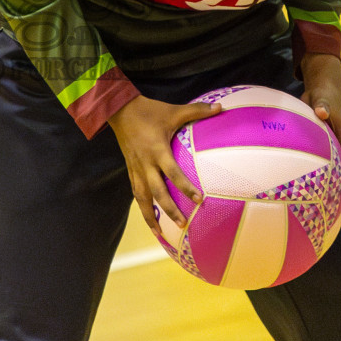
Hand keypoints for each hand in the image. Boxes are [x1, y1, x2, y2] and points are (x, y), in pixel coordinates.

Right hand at [107, 94, 222, 236]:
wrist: (119, 110)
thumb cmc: (149, 110)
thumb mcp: (173, 110)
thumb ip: (197, 110)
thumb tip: (220, 107)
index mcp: (157, 150)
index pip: (172, 172)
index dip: (185, 186)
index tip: (199, 199)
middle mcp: (145, 163)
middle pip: (157, 192)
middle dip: (169, 209)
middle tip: (183, 224)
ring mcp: (136, 168)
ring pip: (142, 197)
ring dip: (150, 216)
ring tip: (160, 234)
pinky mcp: (130, 170)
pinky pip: (136, 192)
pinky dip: (142, 207)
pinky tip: (149, 219)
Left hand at [301, 53, 340, 216]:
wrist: (323, 88)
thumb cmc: (321, 93)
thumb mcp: (321, 96)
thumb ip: (321, 103)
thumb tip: (322, 111)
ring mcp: (337, 147)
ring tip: (339, 212)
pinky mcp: (328, 147)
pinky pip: (329, 167)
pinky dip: (327, 180)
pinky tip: (317, 194)